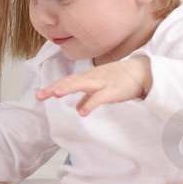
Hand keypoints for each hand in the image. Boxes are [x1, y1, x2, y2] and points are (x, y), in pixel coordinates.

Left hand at [35, 55, 150, 115]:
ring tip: (54, 94)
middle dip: (54, 88)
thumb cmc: (121, 78)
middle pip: (70, 81)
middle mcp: (92, 78)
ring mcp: (103, 83)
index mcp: (89, 77)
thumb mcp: (102, 87)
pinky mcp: (114, 91)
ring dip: (67, 88)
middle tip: (39, 95)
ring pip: (82, 85)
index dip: (53, 87)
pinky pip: (100, 97)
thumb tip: (77, 108)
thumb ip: (89, 97)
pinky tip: (81, 112)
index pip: (67, 81)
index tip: (38, 94)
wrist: (143, 71)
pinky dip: (90, 103)